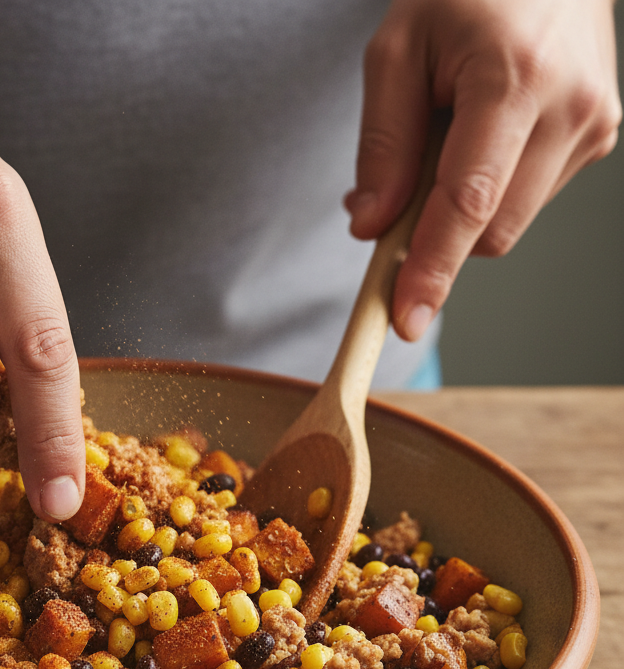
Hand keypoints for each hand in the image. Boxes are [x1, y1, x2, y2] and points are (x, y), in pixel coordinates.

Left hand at [346, 0, 620, 340]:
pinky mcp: (599, 136)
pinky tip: (478, 141)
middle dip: (433, 238)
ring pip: (507, 224)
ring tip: (444, 142)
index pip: (467, 203)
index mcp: (516, 79)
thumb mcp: (396, 50)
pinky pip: (526, 200)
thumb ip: (383, 144)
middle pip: (489, 231)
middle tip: (390, 201)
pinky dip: (489, 193)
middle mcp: (570, 109)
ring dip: (460, 213)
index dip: (431, 269)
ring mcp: (594, 125)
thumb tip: (369, 227)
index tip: (404, 319)